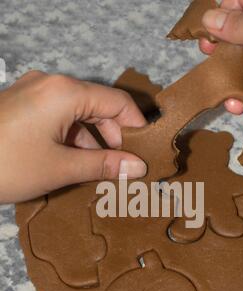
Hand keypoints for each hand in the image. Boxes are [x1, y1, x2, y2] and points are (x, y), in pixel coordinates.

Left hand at [0, 71, 146, 203]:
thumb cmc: (9, 166)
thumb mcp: (62, 168)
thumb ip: (104, 164)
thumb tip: (138, 167)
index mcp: (64, 92)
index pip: (117, 102)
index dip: (136, 126)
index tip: (145, 152)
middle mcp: (50, 83)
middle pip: (98, 106)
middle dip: (114, 136)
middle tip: (122, 167)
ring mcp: (33, 92)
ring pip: (78, 112)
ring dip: (92, 140)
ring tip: (99, 170)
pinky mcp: (22, 104)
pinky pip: (58, 116)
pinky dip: (72, 137)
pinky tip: (74, 160)